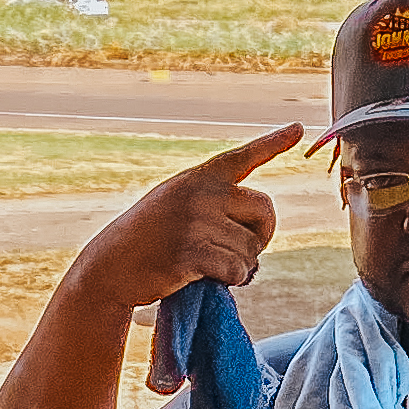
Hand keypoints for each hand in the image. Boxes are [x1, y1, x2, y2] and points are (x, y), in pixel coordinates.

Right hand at [71, 127, 303, 320]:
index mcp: (199, 177)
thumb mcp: (175, 204)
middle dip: (261, 236)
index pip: (243, 157)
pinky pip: (238, 270)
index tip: (299, 128)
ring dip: (241, 265)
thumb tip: (257, 231)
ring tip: (211, 266)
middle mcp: (201, 193)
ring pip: (252, 248)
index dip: (273, 143)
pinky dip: (231, 280)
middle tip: (241, 251)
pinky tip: (208, 278)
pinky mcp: (193, 252)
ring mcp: (197, 221)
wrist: (110, 266)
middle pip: (265, 210)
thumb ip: (211, 203)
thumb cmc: (147, 240)